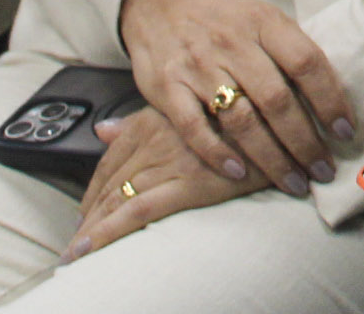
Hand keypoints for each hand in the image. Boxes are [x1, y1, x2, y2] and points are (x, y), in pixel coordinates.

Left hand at [61, 103, 261, 259]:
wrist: (288, 121)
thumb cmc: (246, 115)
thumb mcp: (192, 108)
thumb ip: (144, 119)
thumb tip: (104, 130)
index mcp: (155, 118)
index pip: (111, 157)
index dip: (93, 188)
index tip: (84, 212)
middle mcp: (158, 137)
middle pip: (110, 182)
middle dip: (88, 215)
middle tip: (75, 242)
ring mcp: (172, 161)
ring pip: (117, 198)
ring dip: (91, 229)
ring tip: (76, 254)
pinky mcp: (188, 184)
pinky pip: (136, 213)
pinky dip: (107, 232)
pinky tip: (89, 248)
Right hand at [117, 0, 352, 199]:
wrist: (162, 5)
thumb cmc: (226, 22)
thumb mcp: (262, 21)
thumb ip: (291, 53)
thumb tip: (335, 102)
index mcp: (264, 22)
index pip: (306, 62)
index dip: (330, 100)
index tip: (345, 132)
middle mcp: (232, 42)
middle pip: (277, 99)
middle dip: (304, 142)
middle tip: (322, 170)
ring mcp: (198, 65)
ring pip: (241, 120)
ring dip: (272, 158)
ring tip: (294, 182)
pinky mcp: (167, 86)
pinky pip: (195, 128)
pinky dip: (218, 154)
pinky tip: (240, 174)